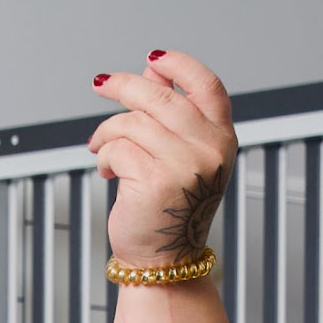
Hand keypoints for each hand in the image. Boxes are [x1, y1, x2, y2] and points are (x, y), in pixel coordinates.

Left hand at [89, 50, 236, 270]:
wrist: (164, 262)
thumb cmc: (169, 209)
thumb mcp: (180, 156)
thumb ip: (170, 116)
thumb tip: (150, 72)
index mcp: (221, 138)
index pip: (206, 85)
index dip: (179, 65)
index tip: (151, 61)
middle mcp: (208, 149)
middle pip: (159, 96)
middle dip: (123, 86)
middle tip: (101, 85)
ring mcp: (184, 165)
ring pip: (131, 122)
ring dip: (108, 133)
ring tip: (102, 150)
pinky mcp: (154, 181)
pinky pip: (117, 149)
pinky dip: (105, 158)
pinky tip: (108, 173)